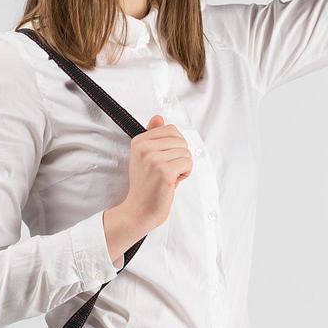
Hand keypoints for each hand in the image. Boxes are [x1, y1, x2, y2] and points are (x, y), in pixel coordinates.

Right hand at [118, 114, 191, 232]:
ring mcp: (154, 159)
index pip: (172, 129)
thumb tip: (158, 117)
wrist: (139, 210)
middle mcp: (144, 147)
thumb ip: (153, 135)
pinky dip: (185, 174)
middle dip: (180, 157)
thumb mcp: (145, 156)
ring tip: (168, 177)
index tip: (163, 160)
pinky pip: (188, 163)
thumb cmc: (146, 184)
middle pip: (181, 141)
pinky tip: (172, 182)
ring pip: (186, 152)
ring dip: (182, 167)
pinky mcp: (164, 171)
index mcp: (139, 140)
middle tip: (166, 171)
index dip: (174, 146)